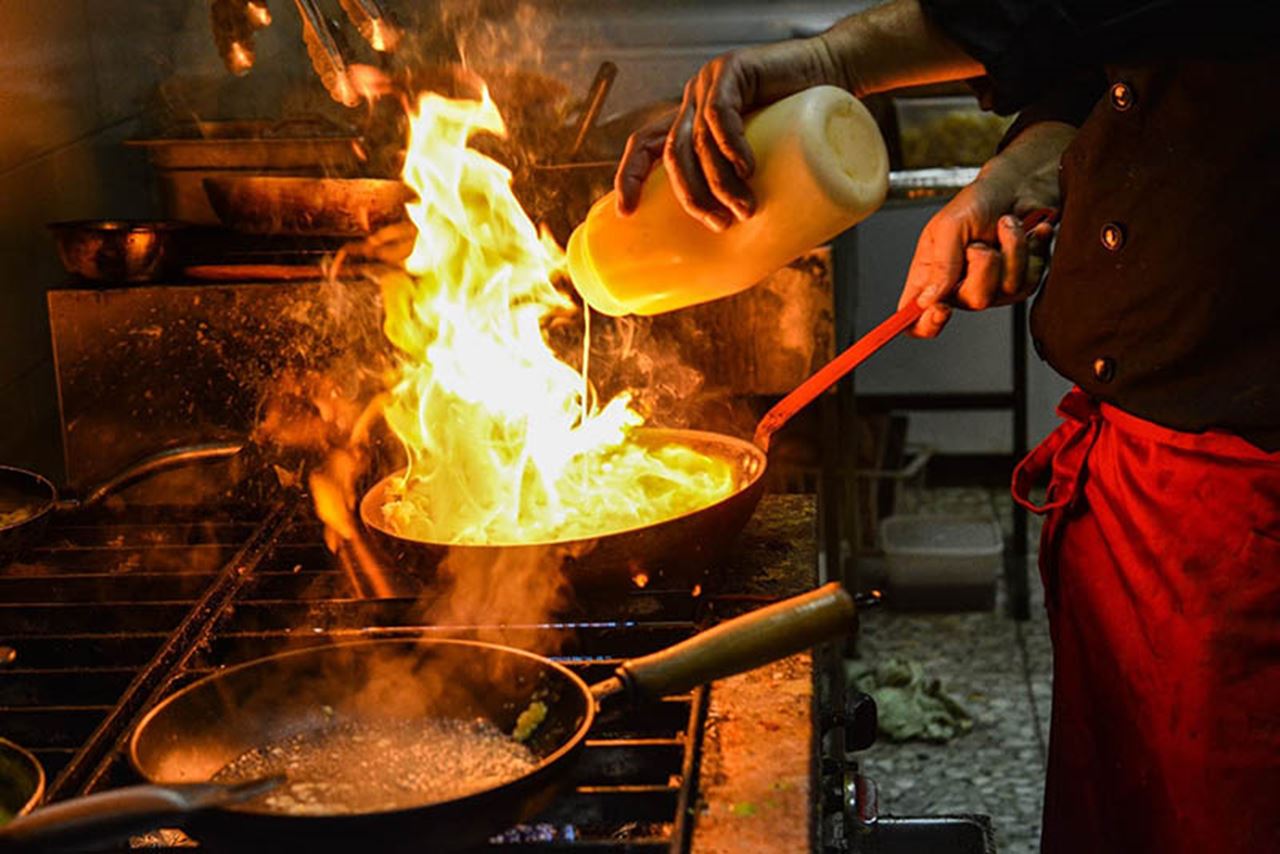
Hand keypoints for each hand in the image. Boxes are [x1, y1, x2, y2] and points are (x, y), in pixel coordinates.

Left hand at [614, 39, 842, 230]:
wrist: (838, 70)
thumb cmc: (805, 124)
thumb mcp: (768, 160)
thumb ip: (753, 188)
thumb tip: (756, 253)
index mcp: (690, 122)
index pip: (644, 145)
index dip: (630, 177)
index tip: (626, 214)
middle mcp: (692, 102)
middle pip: (672, 155)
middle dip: (691, 196)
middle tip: (719, 225)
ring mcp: (710, 84)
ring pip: (697, 141)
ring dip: (718, 182)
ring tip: (745, 209)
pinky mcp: (733, 71)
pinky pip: (720, 113)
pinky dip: (730, 145)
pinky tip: (747, 167)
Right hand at [897, 121, 1076, 337]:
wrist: (1018, 187)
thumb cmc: (976, 202)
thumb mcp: (949, 225)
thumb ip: (940, 264)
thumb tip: (928, 300)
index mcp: (930, 277)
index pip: (917, 320)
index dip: (925, 324)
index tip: (941, 308)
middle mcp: (959, 287)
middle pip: (972, 303)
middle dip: (984, 267)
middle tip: (981, 242)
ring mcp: (992, 287)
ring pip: (1007, 290)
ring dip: (1011, 249)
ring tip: (1005, 225)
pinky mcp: (1021, 281)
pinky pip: (1030, 280)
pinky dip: (1032, 249)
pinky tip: (1029, 231)